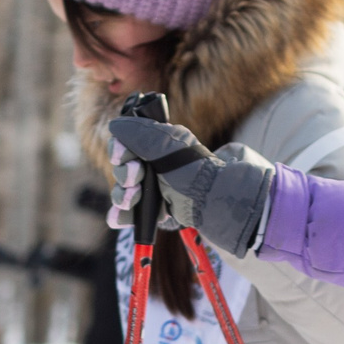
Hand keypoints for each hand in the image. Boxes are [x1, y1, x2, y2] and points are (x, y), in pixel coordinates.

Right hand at [108, 115, 275, 254]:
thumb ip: (142, 134)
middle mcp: (162, 167)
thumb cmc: (203, 174)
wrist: (228, 207)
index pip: (130, 143)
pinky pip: (137, 215)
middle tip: (136, 178)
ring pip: (128, 192)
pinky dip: (124, 217)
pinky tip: (118, 219)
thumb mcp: (171, 146)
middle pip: (126, 168)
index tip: (123, 155)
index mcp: (165, 146)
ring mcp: (163, 191)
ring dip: (122, 195)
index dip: (121, 148)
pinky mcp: (164, 214)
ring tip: (131, 198)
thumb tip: (116, 124)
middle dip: (124, 174)